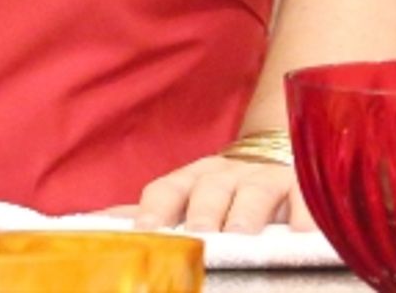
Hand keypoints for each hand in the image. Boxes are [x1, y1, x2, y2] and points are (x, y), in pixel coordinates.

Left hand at [132, 154, 315, 233]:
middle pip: (207, 189)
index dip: (154, 211)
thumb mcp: (183, 200)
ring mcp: (263, 179)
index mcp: (190, 180)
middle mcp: (224, 175)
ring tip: (241, 236)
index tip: (144, 235)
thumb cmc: (221, 193)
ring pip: (252, 191)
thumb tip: (91, 225)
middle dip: (201, 212)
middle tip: (197, 237)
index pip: (165, 190)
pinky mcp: (302, 187)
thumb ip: (145, 213)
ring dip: (245, 213)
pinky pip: (304, 197)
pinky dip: (304, 215)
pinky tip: (303, 236)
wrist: (275, 157)